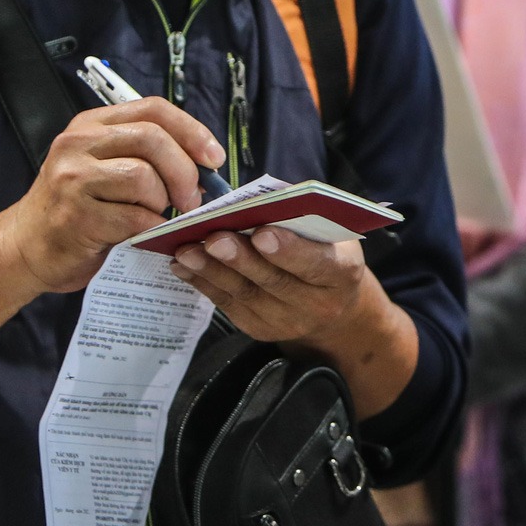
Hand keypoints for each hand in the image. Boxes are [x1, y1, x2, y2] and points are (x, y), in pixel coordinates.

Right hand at [0, 98, 223, 294]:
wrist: (22, 247)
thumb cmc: (74, 210)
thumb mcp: (102, 167)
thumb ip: (144, 156)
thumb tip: (204, 166)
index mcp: (91, 125)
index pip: (153, 109)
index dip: (192, 130)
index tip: (214, 157)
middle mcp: (78, 143)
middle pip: (153, 138)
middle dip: (184, 170)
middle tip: (192, 198)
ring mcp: (73, 178)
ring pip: (145, 178)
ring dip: (163, 203)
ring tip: (156, 216)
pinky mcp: (76, 216)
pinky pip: (135, 217)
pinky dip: (152, 228)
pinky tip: (146, 234)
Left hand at [169, 228, 418, 418]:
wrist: (332, 306)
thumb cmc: (325, 251)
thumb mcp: (329, 231)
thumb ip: (301, 216)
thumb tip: (259, 196)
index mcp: (342, 272)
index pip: (317, 262)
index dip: (289, 250)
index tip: (262, 234)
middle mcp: (318, 303)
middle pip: (275, 281)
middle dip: (240, 258)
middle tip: (214, 238)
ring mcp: (287, 321)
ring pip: (246, 294)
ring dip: (212, 271)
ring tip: (187, 250)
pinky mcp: (260, 329)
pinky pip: (228, 305)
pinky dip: (203, 283)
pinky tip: (183, 265)